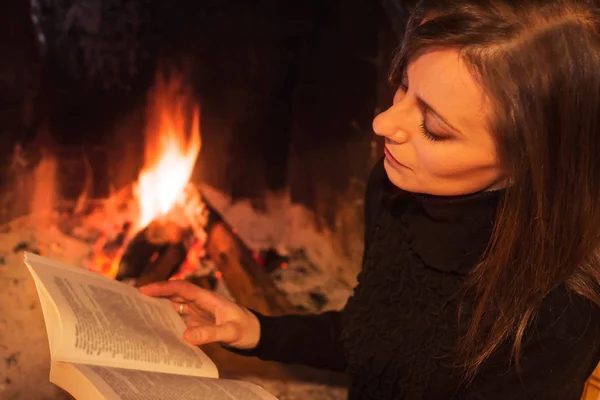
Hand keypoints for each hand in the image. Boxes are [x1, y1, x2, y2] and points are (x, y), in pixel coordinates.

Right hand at [139, 280, 260, 349]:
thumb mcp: (230, 332)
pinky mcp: (199, 322)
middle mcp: (201, 302)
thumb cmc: (247, 330)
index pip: (182, 288)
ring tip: (137, 310)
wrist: (258, 334)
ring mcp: (199, 312)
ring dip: (158, 306)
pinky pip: (179, 318)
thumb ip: (210, 333)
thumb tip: (185, 336)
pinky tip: (155, 327)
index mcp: (208, 298)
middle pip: (175, 294)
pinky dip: (167, 320)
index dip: (163, 287)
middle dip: (155, 294)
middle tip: (132, 299)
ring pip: (175, 305)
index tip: (144, 290)